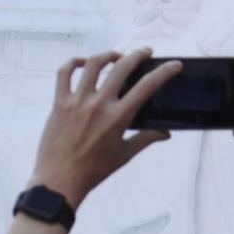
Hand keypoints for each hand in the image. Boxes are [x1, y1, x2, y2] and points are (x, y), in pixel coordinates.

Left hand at [26, 50, 179, 207]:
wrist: (59, 180)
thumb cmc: (93, 170)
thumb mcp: (124, 155)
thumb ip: (146, 139)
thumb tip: (166, 133)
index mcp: (117, 118)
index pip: (146, 87)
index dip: (164, 72)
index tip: (174, 65)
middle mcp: (98, 105)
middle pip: (122, 68)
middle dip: (137, 55)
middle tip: (145, 53)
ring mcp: (77, 101)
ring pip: (94, 64)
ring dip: (109, 55)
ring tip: (117, 55)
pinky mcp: (59, 102)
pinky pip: (64, 73)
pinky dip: (74, 63)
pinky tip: (84, 63)